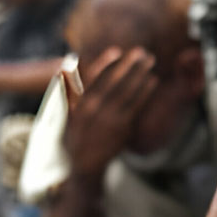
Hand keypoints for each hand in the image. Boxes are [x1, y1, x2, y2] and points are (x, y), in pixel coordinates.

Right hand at [62, 47, 158, 176]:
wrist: (85, 165)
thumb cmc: (74, 138)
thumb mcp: (66, 115)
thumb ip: (68, 92)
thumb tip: (64, 69)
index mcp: (81, 105)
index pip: (93, 79)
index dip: (105, 64)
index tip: (116, 51)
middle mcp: (95, 110)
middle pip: (115, 82)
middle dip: (129, 65)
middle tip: (141, 52)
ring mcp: (111, 119)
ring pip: (128, 92)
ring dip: (141, 75)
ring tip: (150, 61)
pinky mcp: (123, 128)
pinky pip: (136, 106)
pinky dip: (145, 92)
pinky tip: (152, 80)